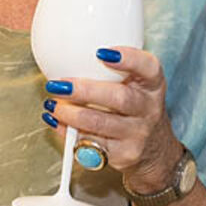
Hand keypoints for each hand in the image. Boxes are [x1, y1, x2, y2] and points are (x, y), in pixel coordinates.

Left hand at [43, 46, 183, 194]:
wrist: (153, 149)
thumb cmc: (136, 108)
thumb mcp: (137, 86)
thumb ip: (113, 71)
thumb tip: (66, 57)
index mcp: (152, 85)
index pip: (149, 67)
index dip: (129, 58)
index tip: (101, 52)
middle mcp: (148, 109)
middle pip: (119, 98)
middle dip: (85, 90)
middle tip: (60, 85)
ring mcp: (136, 133)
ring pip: (100, 123)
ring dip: (71, 113)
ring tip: (52, 104)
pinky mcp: (122, 154)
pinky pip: (91, 143)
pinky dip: (68, 132)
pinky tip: (56, 122)